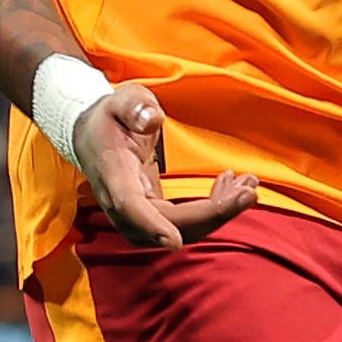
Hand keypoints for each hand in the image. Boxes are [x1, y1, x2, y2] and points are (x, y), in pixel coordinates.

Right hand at [73, 82, 256, 250]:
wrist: (92, 137)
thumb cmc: (109, 118)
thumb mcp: (120, 100)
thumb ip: (134, 107)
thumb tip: (152, 119)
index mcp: (112, 173)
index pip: (128, 206)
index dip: (151, 225)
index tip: (173, 242)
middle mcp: (123, 202)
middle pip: (167, 223)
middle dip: (211, 214)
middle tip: (248, 193)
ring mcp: (138, 214)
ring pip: (181, 228)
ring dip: (219, 213)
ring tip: (248, 187)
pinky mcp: (154, 215)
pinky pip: (186, 222)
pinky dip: (214, 209)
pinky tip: (230, 185)